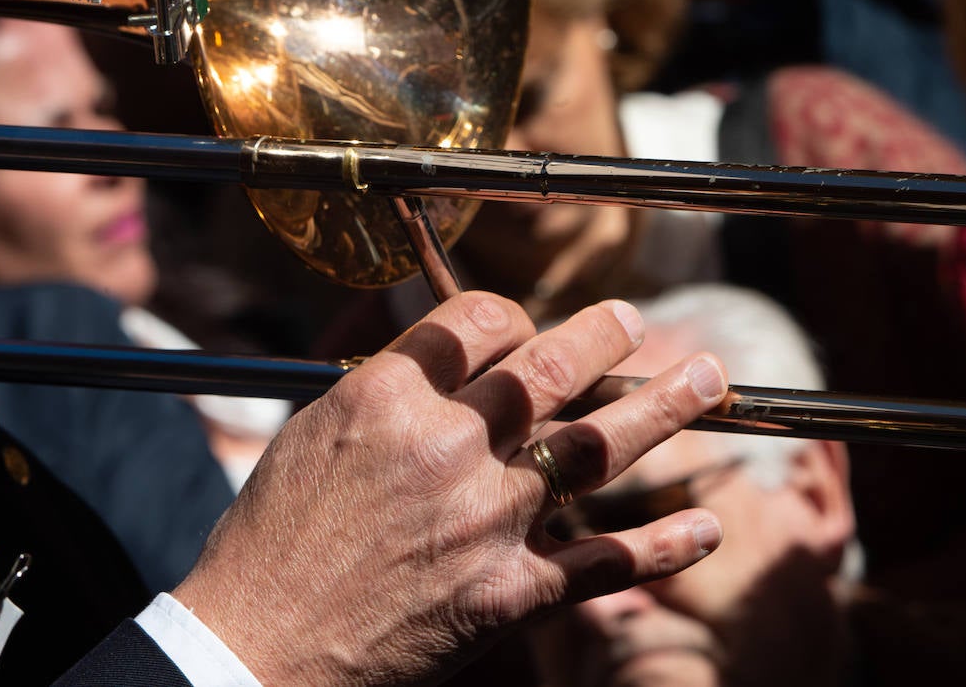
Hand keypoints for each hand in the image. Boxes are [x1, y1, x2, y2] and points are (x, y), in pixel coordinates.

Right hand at [172, 291, 726, 686]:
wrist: (256, 650)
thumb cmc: (272, 543)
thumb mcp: (313, 435)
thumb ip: (389, 390)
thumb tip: (446, 357)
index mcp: (390, 397)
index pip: (481, 321)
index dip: (515, 314)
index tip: (527, 324)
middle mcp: (448, 446)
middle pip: (551, 367)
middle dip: (606, 334)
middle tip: (636, 319)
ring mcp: (487, 519)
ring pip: (597, 446)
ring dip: (663, 407)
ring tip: (708, 376)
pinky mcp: (508, 594)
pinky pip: (603, 562)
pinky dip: (663, 546)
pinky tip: (707, 527)